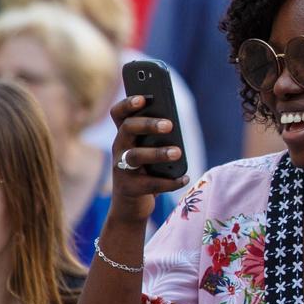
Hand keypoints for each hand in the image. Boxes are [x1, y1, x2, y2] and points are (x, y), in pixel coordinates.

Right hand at [106, 95, 185, 220]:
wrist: (130, 206)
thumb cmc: (145, 171)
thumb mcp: (149, 151)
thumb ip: (157, 137)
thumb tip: (174, 125)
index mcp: (124, 136)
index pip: (118, 114)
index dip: (127, 104)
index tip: (143, 97)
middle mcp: (119, 149)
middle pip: (128, 129)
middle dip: (148, 124)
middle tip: (170, 125)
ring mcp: (121, 169)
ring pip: (136, 156)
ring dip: (158, 153)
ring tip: (178, 152)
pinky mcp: (130, 189)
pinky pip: (151, 184)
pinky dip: (170, 182)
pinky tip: (184, 178)